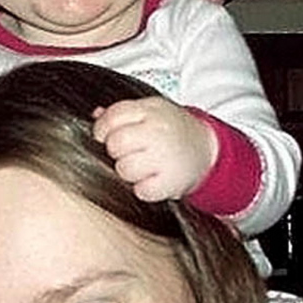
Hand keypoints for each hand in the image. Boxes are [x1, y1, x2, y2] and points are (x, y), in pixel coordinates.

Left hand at [93, 97, 217, 201]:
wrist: (206, 149)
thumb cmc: (171, 131)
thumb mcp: (151, 111)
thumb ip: (123, 113)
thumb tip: (96, 115)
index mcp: (151, 110)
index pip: (113, 117)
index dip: (102, 129)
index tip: (104, 136)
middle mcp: (158, 131)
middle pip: (115, 144)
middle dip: (116, 151)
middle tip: (129, 152)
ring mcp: (166, 157)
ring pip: (124, 169)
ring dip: (129, 172)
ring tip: (143, 167)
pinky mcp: (172, 181)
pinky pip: (141, 191)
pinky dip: (144, 189)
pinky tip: (152, 180)